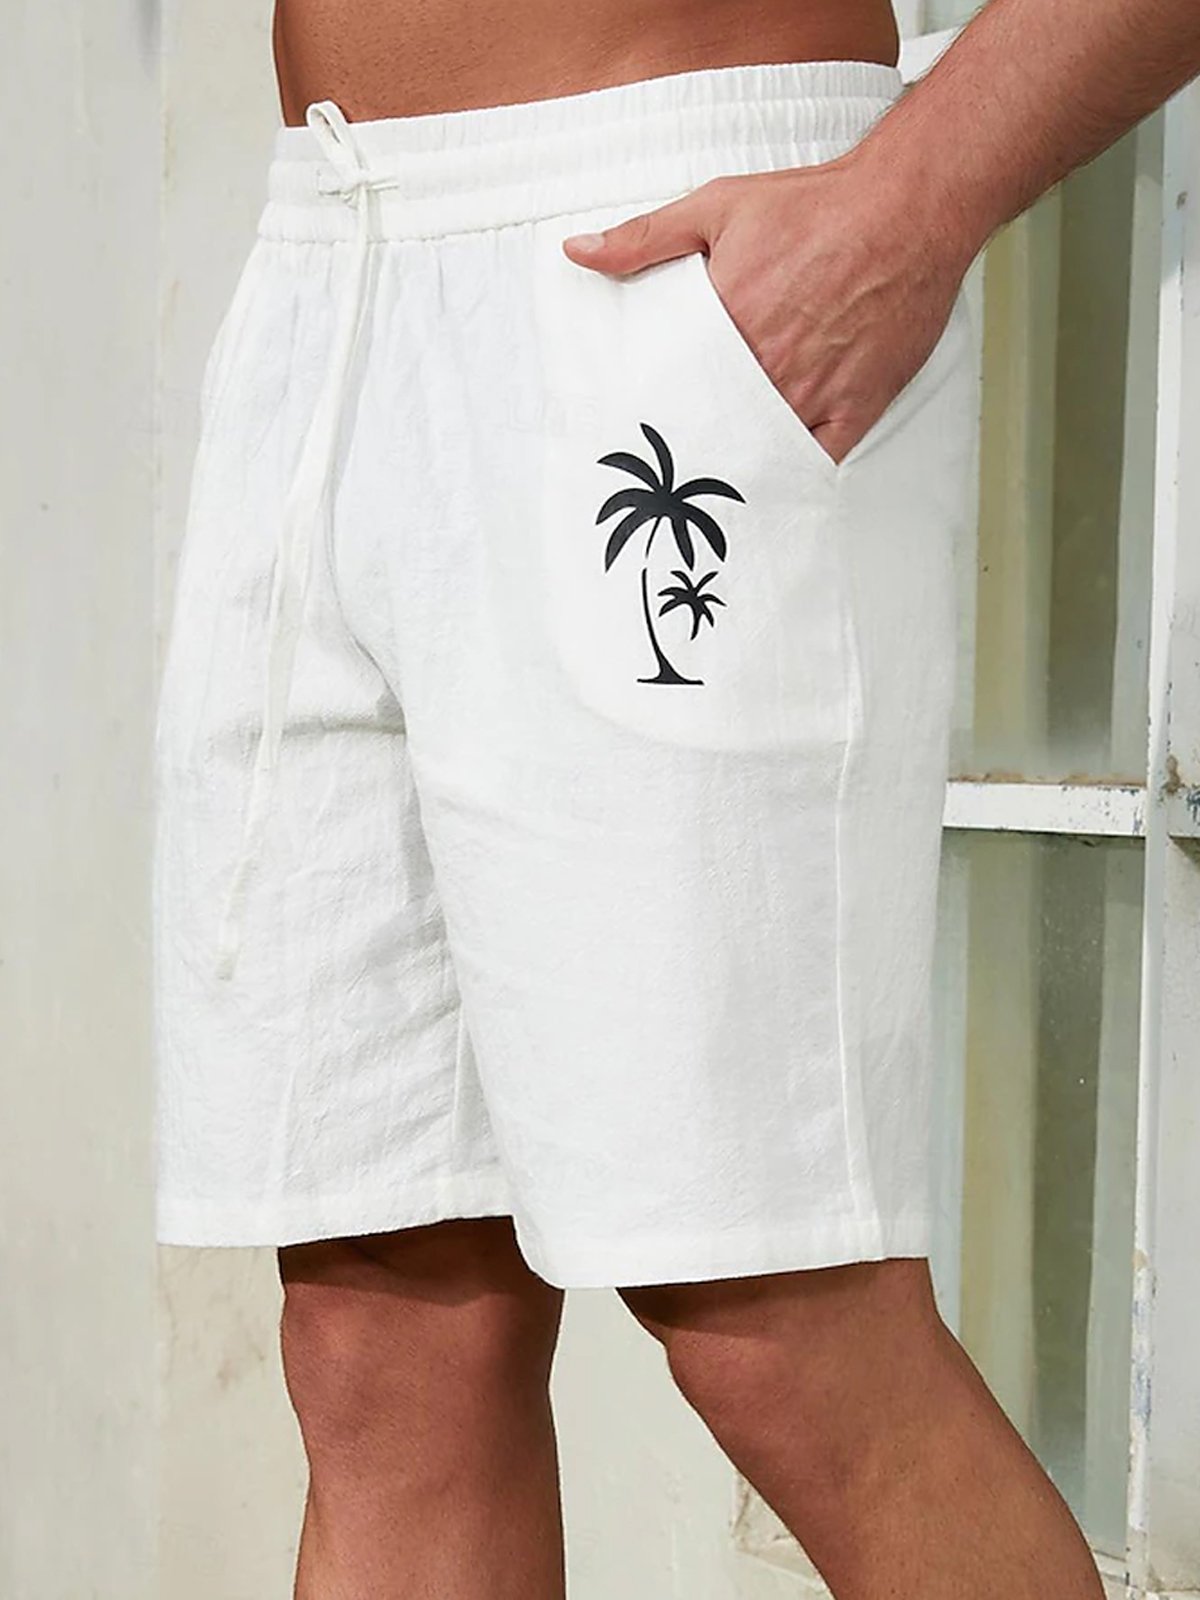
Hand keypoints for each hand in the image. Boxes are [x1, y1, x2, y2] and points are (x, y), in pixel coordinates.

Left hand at [562, 152, 975, 465]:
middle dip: (686, 447)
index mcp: (727, 324)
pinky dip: (788, 476)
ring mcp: (813, 393)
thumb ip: (644, 237)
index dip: (651, 413)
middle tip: (658, 473)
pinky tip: (763, 488)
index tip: (630, 431)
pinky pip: (814, 460)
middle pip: (711, 427)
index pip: (671, 388)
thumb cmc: (817, 204)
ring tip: (699, 491)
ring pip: (757, 451)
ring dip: (730, 467)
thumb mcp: (718, 205)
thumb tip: (578, 251)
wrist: (909, 208)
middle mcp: (768, 367)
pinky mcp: (856, 407)